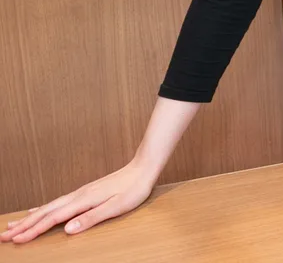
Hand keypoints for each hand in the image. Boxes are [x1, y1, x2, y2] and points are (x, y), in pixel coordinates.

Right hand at [1, 160, 157, 242]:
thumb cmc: (134, 188)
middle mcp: (77, 196)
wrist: (143, 167)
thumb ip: (92, 217)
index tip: (16, 241)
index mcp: (83, 201)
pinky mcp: (84, 192)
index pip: (52, 219)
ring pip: (48, 207)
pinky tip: (36, 211)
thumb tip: (67, 229)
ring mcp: (79, 193)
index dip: (33, 231)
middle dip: (23, 226)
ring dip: (29, 218)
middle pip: (44, 213)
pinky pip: (56, 203)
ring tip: (12, 226)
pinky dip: (42, 209)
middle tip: (3, 237)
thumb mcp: (117, 206)